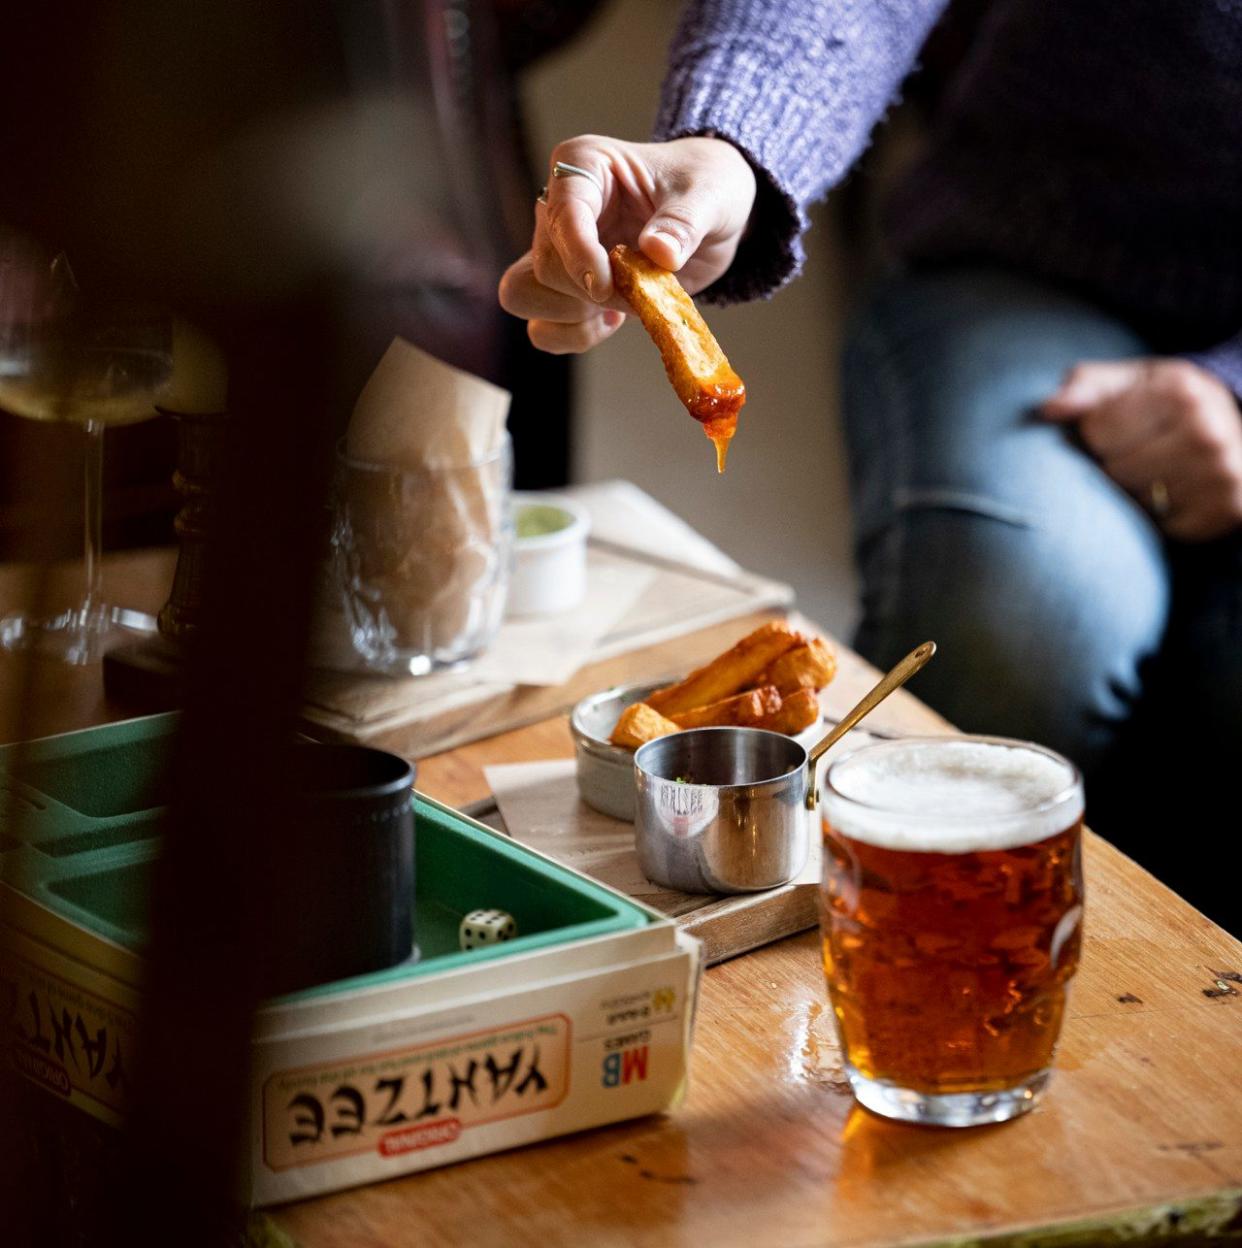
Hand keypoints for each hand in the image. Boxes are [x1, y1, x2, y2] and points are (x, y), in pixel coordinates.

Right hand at [497, 135, 755, 354]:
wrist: (710, 212)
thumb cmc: (705, 186)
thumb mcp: (710, 193)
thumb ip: (684, 222)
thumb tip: (659, 252)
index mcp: (584, 165)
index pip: (562, 214)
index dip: (580, 256)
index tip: (607, 285)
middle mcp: (558, 206)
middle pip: (542, 265)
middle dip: (585, 293)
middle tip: (634, 294)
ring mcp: (558, 249)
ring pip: (524, 294)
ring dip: (570, 318)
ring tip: (616, 311)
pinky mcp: (566, 287)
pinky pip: (543, 326)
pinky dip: (573, 336)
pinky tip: (610, 321)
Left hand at [1042, 359, 1241, 540]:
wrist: (1232, 426)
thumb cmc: (1162, 403)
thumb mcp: (1127, 382)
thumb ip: (1084, 388)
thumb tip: (1049, 409)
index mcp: (1180, 392)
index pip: (1098, 432)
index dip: (1097, 433)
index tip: (1120, 427)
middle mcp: (1208, 433)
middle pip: (1116, 471)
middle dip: (1115, 465)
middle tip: (1140, 452)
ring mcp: (1222, 474)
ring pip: (1137, 502)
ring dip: (1135, 493)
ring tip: (1156, 471)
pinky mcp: (1226, 511)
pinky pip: (1163, 528)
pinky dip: (1159, 518)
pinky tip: (1175, 494)